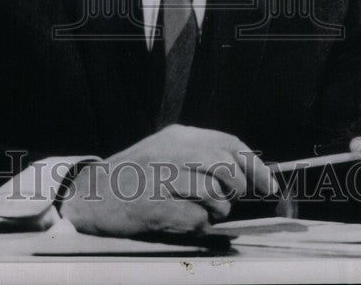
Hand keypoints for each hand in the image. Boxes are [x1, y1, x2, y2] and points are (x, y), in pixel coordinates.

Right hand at [59, 124, 277, 235]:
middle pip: (228, 169)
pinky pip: (198, 220)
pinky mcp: (159, 208)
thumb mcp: (167, 150)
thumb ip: (202, 154)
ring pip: (217, 198)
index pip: (230, 144)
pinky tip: (177, 218)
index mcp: (178, 136)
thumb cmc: (135, 176)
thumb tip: (247, 171)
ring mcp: (166, 180)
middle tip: (229, 197)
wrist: (93, 195)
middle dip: (238, 188)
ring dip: (216, 210)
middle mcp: (174, 153)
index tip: (267, 185)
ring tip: (196, 209)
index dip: (255, 166)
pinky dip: (196, 224)